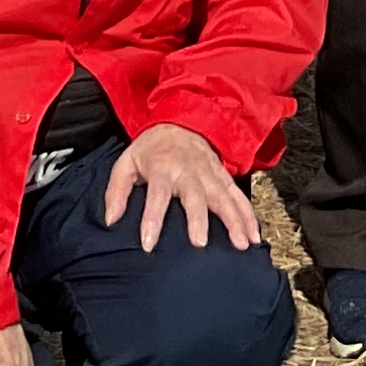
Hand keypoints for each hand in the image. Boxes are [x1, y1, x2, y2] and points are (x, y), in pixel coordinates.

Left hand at [104, 123, 260, 250]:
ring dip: (233, 220)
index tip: (148, 244)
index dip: (151, 218)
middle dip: (198, 219)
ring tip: (240, 244)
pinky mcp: (224, 177)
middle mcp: (188, 171)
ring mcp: (210, 174)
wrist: (182, 121)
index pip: (156, 195)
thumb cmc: (151, 149)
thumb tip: (111, 220)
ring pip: (223, 197)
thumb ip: (117, 191)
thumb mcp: (127, 162)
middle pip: (195, 196)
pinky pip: (238, 197)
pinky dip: (248, 215)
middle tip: (200, 243)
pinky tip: (254, 236)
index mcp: (161, 168)